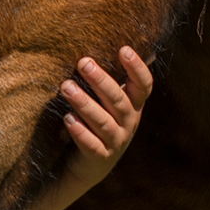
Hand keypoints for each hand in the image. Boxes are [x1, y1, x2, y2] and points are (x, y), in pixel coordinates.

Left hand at [59, 46, 152, 185]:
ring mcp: (116, 142)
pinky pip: (91, 144)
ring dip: (84, 103)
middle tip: (82, 61)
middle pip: (118, 100)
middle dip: (100, 80)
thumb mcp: (108, 103)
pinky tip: (67, 119)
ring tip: (66, 87)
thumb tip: (112, 43)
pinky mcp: (99, 158)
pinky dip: (80, 132)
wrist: (87, 166)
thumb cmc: (97, 124)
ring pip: (103, 121)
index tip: (124, 49)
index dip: (137, 68)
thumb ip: (111, 80)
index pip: (144, 86)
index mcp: (133, 106)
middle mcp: (129, 123)